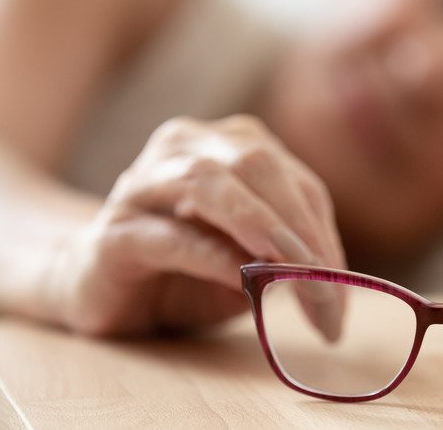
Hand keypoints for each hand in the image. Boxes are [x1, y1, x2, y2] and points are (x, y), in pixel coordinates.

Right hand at [45, 115, 346, 336]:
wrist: (99, 290)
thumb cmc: (185, 272)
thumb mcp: (248, 266)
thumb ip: (285, 260)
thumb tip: (330, 281)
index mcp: (228, 146)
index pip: (293, 181)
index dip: (325, 235)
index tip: (342, 296)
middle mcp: (184, 149)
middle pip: (257, 166)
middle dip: (300, 230)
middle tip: (326, 295)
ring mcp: (142, 186)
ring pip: (209, 182)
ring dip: (261, 227)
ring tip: (295, 270)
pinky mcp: (112, 234)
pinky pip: (167, 236)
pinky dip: (210, 255)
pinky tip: (241, 279)